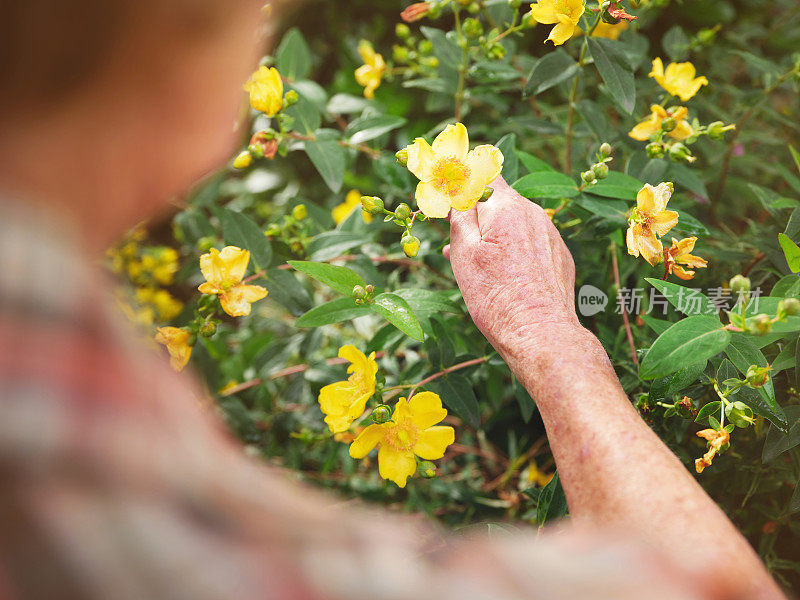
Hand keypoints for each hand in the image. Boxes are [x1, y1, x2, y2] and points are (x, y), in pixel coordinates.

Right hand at [446, 176, 586, 363]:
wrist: (540, 334)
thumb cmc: (496, 296)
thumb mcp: (465, 253)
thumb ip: (460, 214)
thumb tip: (455, 189)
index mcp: (507, 207)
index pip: (484, 175)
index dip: (465, 185)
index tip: (451, 201)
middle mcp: (534, 213)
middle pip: (499, 202)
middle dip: (478, 219)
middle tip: (458, 246)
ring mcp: (551, 235)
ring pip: (515, 225)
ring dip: (495, 237)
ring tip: (478, 269)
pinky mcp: (561, 256)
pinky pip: (533, 244)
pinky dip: (516, 253)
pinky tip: (505, 279)